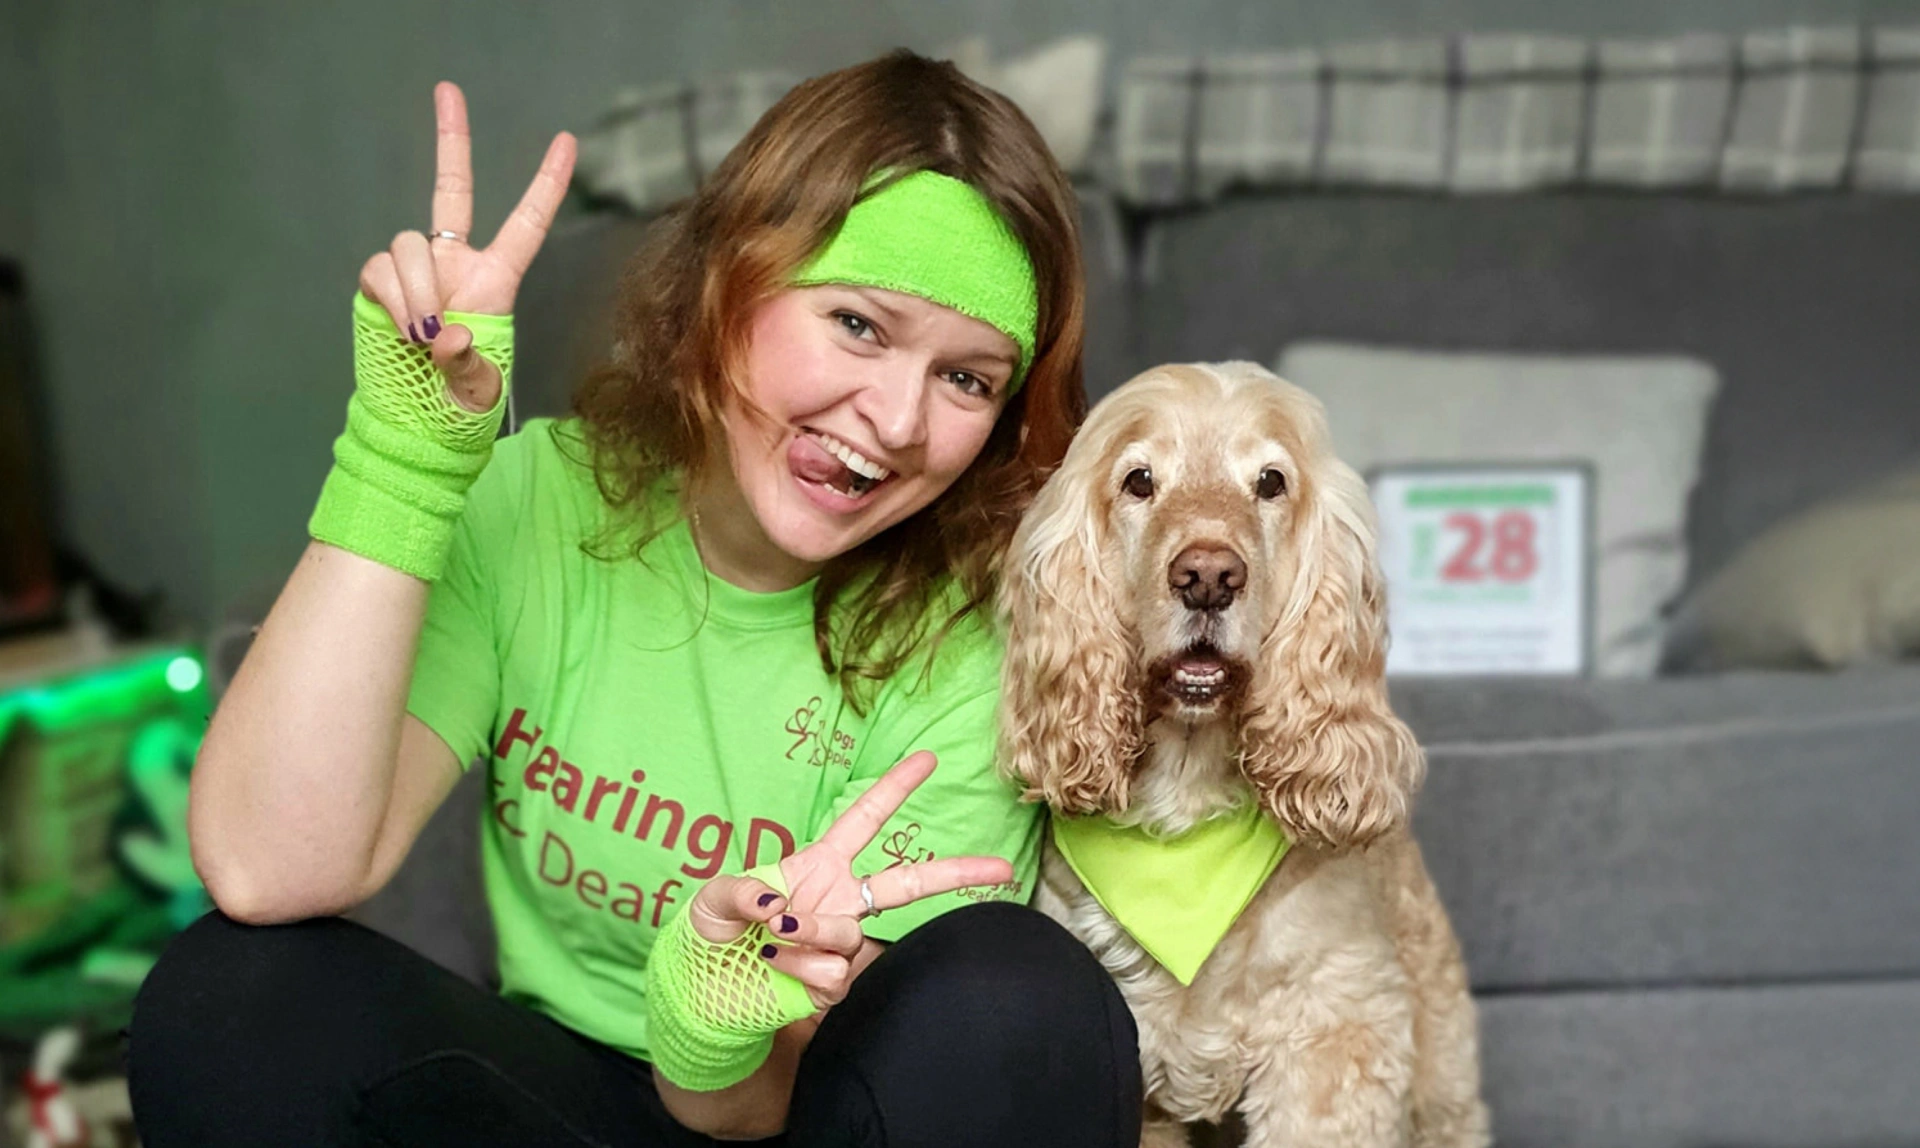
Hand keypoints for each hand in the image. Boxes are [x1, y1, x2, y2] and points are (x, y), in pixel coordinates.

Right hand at [356, 81, 576, 411]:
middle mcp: (456, 263)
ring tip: (422, 333)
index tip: (566, 141)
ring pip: (408, 243)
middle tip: (448, 88)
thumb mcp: (477, 390)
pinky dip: (392, 297)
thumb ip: (467, 363)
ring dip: (415, 290)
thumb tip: (447, 335)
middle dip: (450, 138)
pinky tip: (402, 328)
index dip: (545, 185)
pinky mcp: (379, 280)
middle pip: (451, 189)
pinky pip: (379, 268)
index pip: (526, 225)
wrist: (413, 420)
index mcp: (496, 282)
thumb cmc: (458, 405)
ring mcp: (416, 269)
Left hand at [686, 751, 1013, 1008]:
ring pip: (850, 935)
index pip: (864, 820)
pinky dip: (801, 969)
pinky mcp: (833, 984)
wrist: (707, 990)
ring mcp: (840, 944)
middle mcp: (840, 901)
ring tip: (774, 939)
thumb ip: (741, 891)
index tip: (927, 759)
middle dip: (957, 874)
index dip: (894, 789)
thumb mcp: (713, 899)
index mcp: (820, 865)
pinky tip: (778, 968)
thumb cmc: (713, 932)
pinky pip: (835, 974)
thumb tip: (776, 902)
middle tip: (1004, 867)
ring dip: (814, 933)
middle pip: (909, 883)